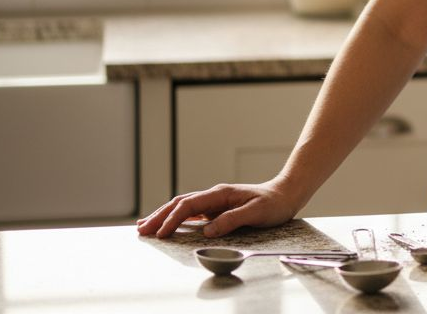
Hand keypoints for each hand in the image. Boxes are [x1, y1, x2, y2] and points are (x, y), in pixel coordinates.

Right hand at [136, 180, 299, 238]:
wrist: (285, 195)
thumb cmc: (273, 204)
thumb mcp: (256, 213)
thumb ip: (232, 220)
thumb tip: (207, 231)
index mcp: (220, 194)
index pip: (189, 206)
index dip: (173, 219)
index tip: (161, 233)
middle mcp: (214, 195)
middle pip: (179, 204)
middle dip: (159, 216)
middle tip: (141, 230)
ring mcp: (214, 201)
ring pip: (182, 207)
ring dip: (163, 216)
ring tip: (144, 226)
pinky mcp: (216, 208)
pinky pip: (191, 213)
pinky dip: (175, 218)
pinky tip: (166, 224)